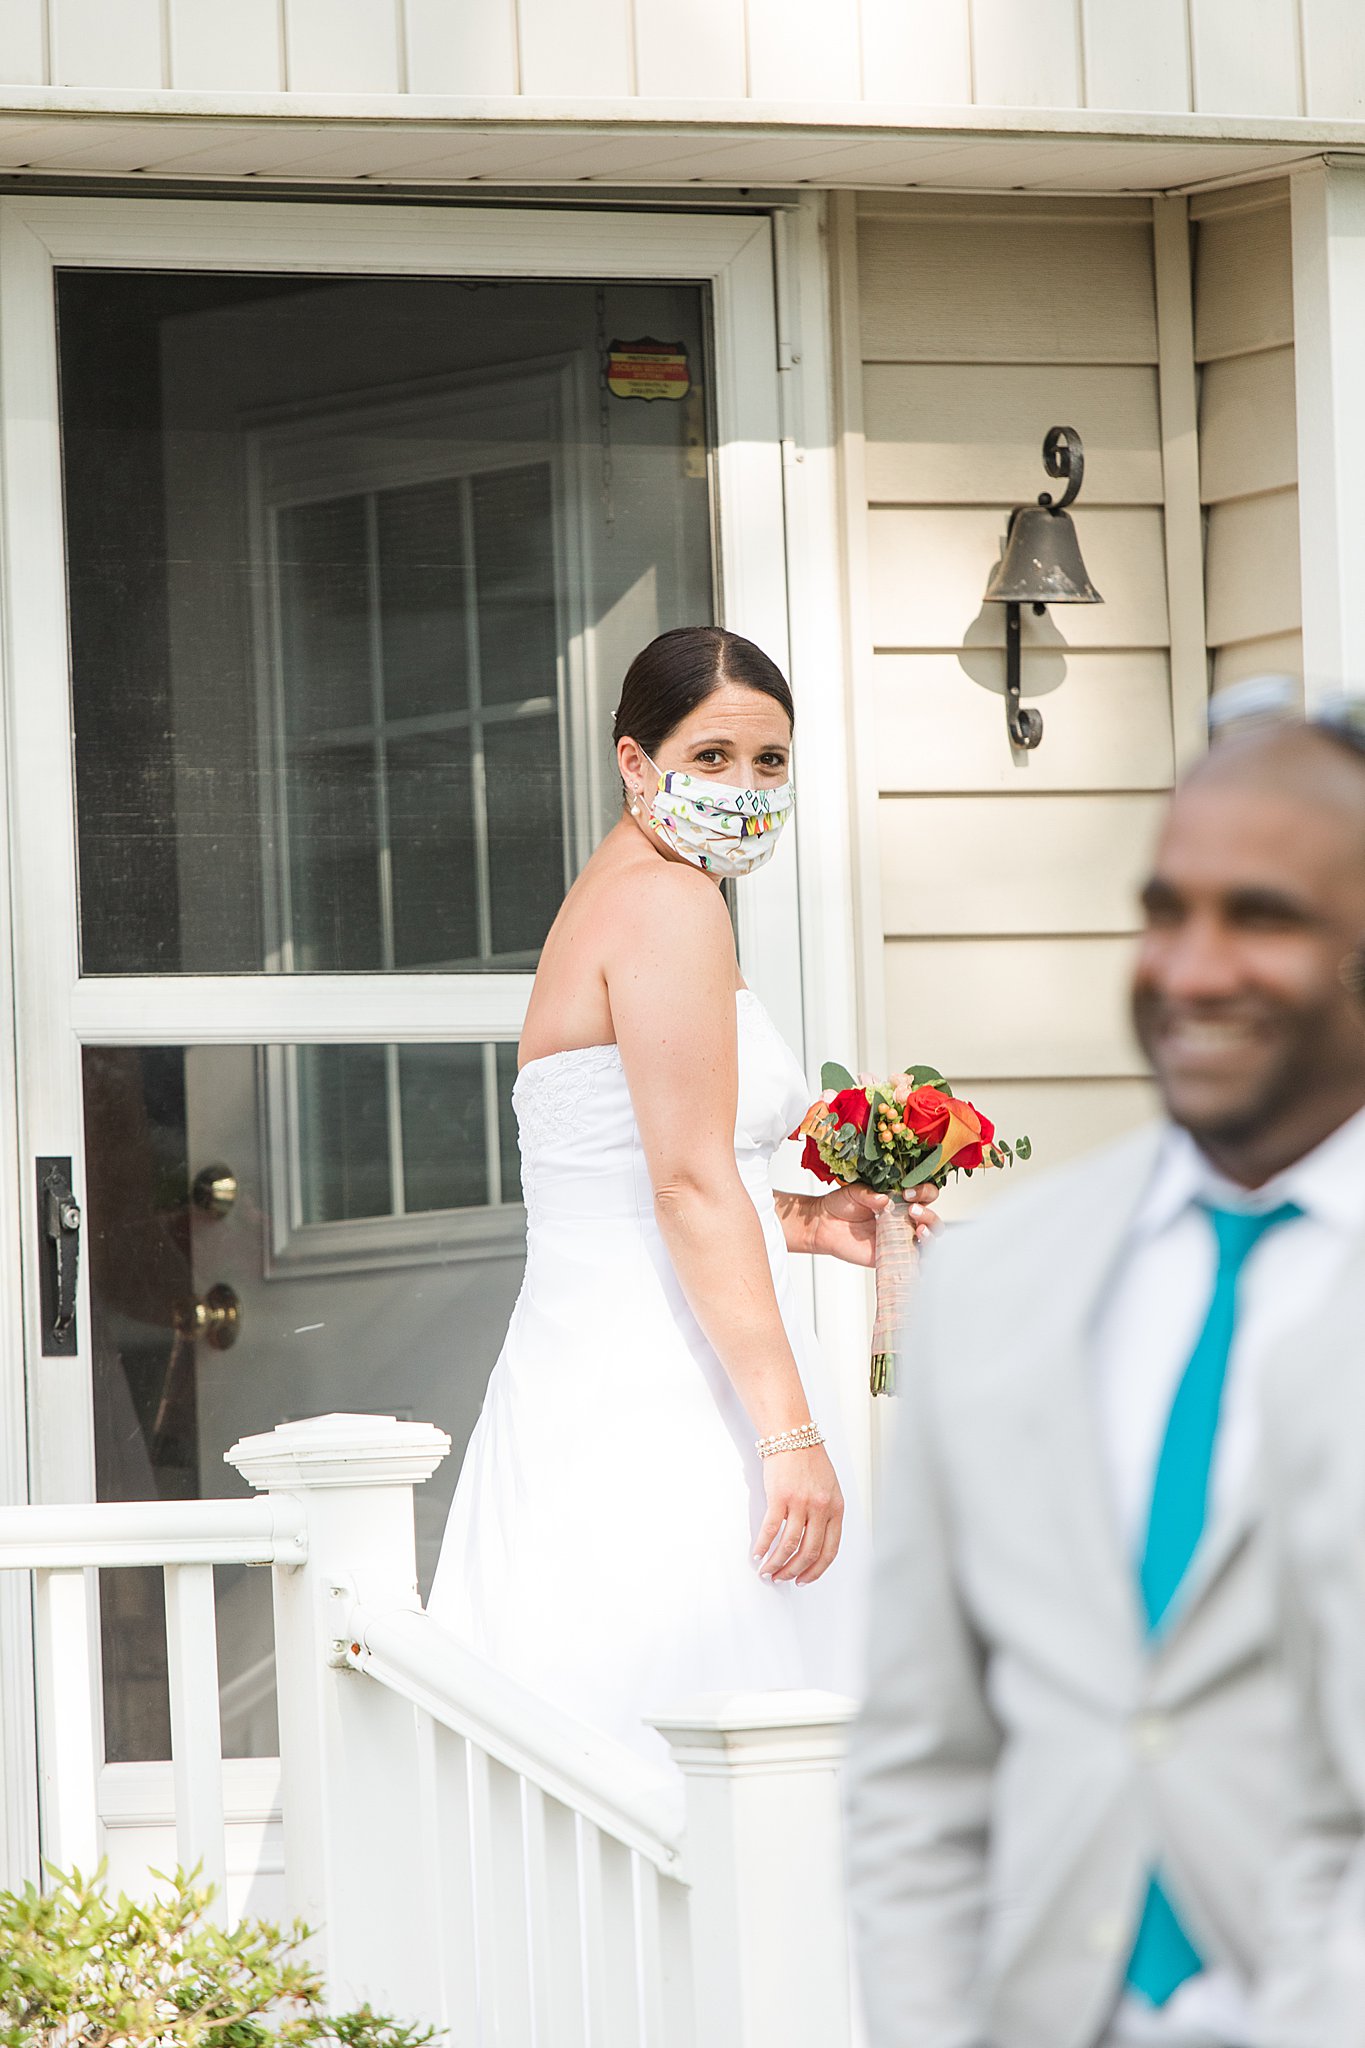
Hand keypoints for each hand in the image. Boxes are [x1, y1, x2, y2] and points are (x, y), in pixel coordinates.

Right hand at [753, 1443, 843, 1584]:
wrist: (793, 1435)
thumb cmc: (809, 1460)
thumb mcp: (829, 1488)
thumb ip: (825, 1514)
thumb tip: (811, 1542)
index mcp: (836, 1508)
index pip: (830, 1550)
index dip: (816, 1570)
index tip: (804, 1579)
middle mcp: (820, 1508)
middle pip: (809, 1552)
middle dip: (794, 1571)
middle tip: (782, 1579)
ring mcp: (800, 1503)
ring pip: (788, 1545)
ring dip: (776, 1563)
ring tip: (767, 1571)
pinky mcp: (779, 1496)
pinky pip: (771, 1529)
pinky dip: (763, 1545)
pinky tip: (757, 1553)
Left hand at [806, 1181, 940, 1265]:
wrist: (823, 1225)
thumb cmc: (840, 1205)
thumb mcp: (854, 1193)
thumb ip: (869, 1194)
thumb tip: (884, 1199)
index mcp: (900, 1201)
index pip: (925, 1195)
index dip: (923, 1193)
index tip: (908, 1193)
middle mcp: (904, 1220)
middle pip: (932, 1220)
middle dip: (928, 1216)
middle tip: (912, 1212)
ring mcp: (900, 1239)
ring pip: (928, 1242)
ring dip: (930, 1237)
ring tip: (919, 1232)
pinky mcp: (892, 1257)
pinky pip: (912, 1264)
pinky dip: (921, 1265)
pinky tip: (921, 1261)